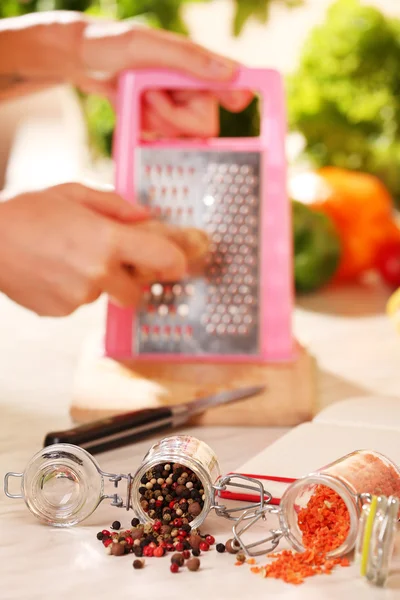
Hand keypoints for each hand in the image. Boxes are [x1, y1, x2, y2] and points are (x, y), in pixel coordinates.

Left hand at [0, 13, 252, 136]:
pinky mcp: (162, 118)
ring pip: (182, 135)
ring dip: (157, 122)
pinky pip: (165, 139)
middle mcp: (192, 85)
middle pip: (204, 124)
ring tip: (138, 98)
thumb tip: (229, 73)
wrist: (80, 59)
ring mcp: (177, 103)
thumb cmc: (110, 44)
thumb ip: (188, 59)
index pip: (233, 84)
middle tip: (151, 93)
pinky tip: (135, 110)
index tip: (238, 103)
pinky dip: (147, 128)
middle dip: (174, 116)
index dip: (237, 96)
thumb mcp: (146, 47)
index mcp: (197, 62)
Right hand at [0, 183, 188, 315]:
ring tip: (65, 259)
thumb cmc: (28, 211)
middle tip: (111, 263)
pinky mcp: (60, 312)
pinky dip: (71, 291)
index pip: (162, 259)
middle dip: (129, 282)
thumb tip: (146, 217)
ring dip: (94, 282)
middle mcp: (98, 274)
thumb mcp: (74, 193)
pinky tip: (51, 271)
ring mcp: (79, 297)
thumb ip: (116, 206)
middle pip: (135, 294)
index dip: (175, 264)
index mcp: (108, 241)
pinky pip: (77, 304)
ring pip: (102, 296)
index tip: (176, 265)